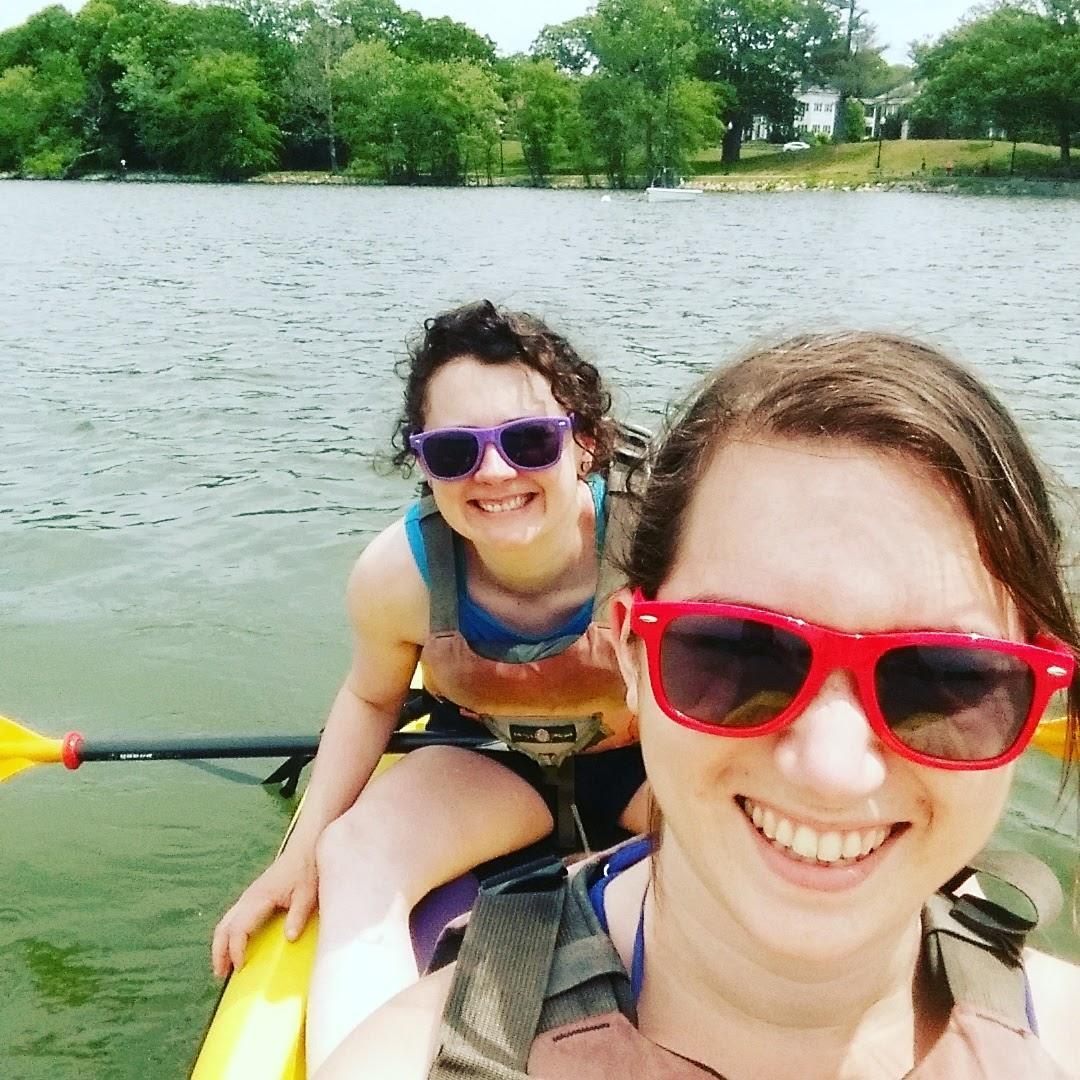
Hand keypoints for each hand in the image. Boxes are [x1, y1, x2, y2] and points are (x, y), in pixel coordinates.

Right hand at [211, 848, 316, 977]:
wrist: (305, 847)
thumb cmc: (306, 869)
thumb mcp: (308, 894)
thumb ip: (298, 915)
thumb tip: (289, 938)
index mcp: (259, 898)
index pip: (238, 928)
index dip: (235, 950)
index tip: (240, 968)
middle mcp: (248, 897)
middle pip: (223, 927)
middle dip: (219, 952)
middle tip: (221, 974)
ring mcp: (249, 896)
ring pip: (225, 922)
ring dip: (221, 945)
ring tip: (224, 967)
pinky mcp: (253, 896)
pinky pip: (233, 918)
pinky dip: (228, 935)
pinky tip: (236, 946)